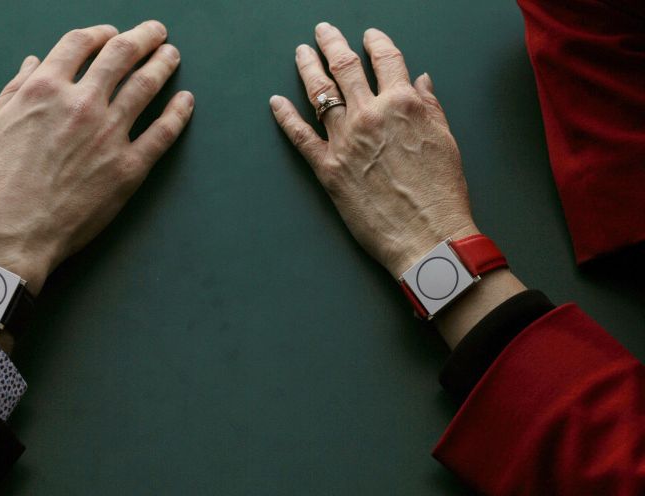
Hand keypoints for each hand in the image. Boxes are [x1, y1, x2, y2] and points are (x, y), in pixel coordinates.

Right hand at [0, 22, 193, 294]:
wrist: (9, 233)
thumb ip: (16, 90)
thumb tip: (34, 62)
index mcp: (45, 89)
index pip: (80, 44)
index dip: (99, 33)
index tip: (111, 32)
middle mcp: (81, 104)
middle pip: (121, 55)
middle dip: (142, 37)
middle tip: (156, 32)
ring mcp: (108, 135)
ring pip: (145, 87)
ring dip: (163, 65)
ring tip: (172, 55)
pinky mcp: (129, 168)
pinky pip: (162, 133)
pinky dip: (178, 113)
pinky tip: (186, 101)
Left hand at [270, 23, 477, 277]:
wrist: (427, 236)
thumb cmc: (441, 194)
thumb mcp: (446, 141)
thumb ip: (430, 107)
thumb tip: (420, 81)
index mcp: (403, 104)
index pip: (386, 59)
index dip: (376, 43)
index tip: (369, 36)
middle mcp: (370, 115)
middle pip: (345, 68)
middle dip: (331, 44)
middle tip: (322, 32)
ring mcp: (344, 140)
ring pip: (319, 93)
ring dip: (307, 68)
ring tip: (301, 53)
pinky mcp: (327, 168)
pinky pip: (300, 136)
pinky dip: (285, 117)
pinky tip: (276, 103)